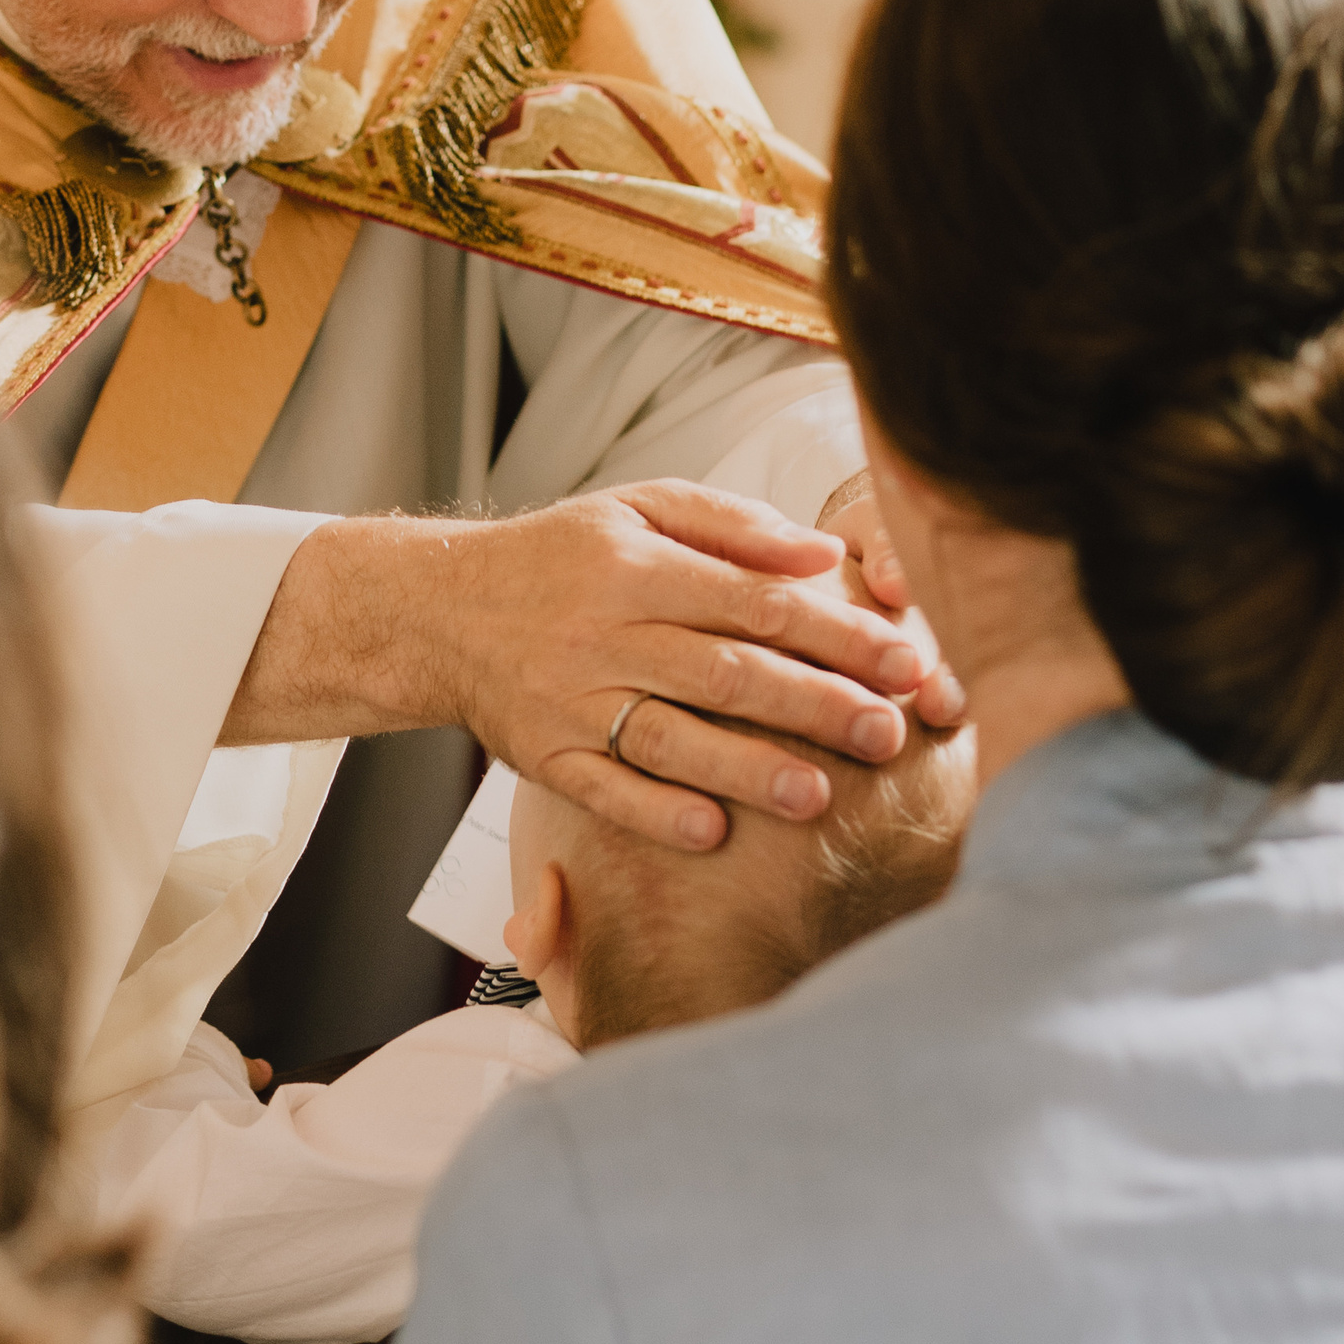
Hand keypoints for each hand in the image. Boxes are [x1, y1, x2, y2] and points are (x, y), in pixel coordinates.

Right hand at [440, 482, 957, 851]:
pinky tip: (712, 833)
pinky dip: (655, 813)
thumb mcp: (636, 510)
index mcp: (636, 566)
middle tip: (889, 734)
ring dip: (747, 770)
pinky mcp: (542, 755)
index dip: (835, 632)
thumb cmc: (558, 558)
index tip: (903, 660)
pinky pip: (603, 791)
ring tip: (819, 796)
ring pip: (669, 739)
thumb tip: (822, 551)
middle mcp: (603, 634)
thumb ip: (731, 525)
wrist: (439, 610)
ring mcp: (570, 701)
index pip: (754, 601)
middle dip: (815, 705)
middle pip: (725, 673)